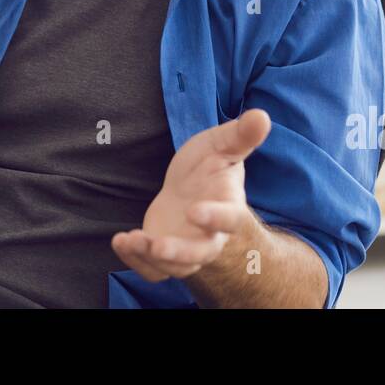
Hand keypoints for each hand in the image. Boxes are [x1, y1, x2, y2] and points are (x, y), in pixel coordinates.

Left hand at [111, 108, 270, 281]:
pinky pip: (153, 270)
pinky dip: (135, 261)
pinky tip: (121, 242)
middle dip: (179, 253)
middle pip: (201, 253)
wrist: (191, 192)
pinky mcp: (165, 257)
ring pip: (175, 267)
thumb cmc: (209, 167)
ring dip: (151, 257)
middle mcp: (210, 235)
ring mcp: (187, 249)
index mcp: (229, 207)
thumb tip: (263, 114)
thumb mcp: (222, 146)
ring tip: (129, 239)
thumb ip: (241, 135)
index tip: (194, 210)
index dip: (216, 217)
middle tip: (157, 245)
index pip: (230, 219)